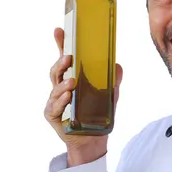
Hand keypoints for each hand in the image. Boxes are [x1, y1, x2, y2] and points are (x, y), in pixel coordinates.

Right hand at [44, 27, 122, 166]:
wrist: (92, 141)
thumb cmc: (96, 115)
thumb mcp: (109, 95)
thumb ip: (112, 81)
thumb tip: (118, 65)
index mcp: (71, 78)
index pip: (65, 58)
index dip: (61, 44)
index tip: (60, 30)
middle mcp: (60, 87)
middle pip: (56, 70)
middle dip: (60, 62)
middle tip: (69, 57)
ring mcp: (55, 101)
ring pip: (55, 88)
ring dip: (62, 83)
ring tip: (72, 80)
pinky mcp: (53, 116)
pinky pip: (54, 107)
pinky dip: (61, 101)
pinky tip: (67, 98)